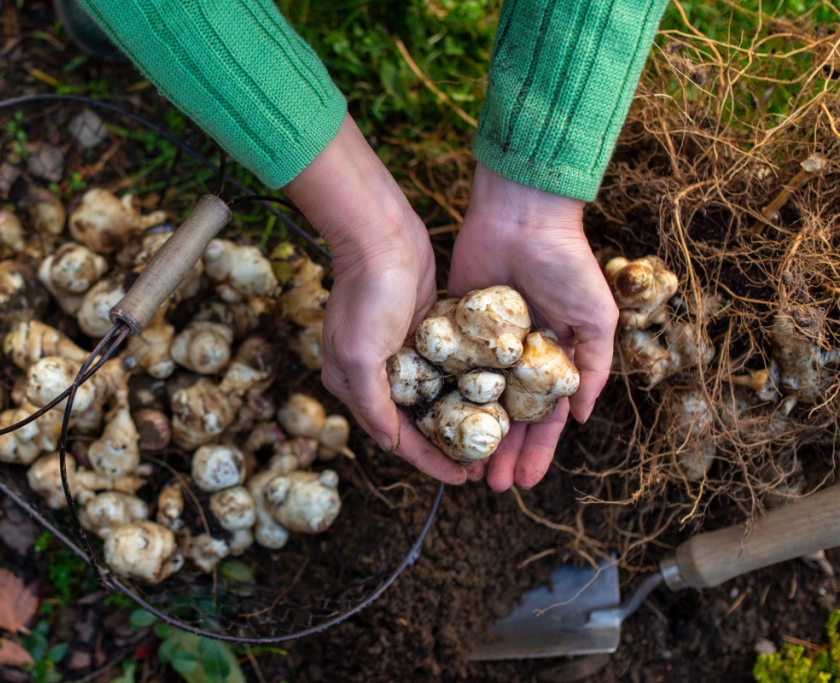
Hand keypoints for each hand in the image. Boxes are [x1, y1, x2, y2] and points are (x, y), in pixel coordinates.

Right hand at [284, 115, 468, 484]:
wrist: (381, 234)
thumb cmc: (368, 294)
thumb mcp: (362, 356)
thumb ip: (374, 404)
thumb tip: (392, 443)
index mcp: (353, 384)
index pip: (395, 437)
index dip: (430, 462)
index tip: (463, 479)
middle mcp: (376, 374)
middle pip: (416, 422)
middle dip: (448, 446)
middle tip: (482, 466)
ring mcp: (401, 353)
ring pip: (435, 399)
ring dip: (461, 419)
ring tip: (492, 438)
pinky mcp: (425, 333)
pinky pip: (447, 370)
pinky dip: (465, 387)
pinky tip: (492, 399)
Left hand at [449, 164, 618, 490]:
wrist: (520, 217)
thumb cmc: (566, 264)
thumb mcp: (595, 316)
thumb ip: (593, 366)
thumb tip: (582, 418)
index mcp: (552, 359)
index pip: (544, 417)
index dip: (536, 450)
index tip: (525, 481)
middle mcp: (517, 358)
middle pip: (506, 417)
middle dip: (500, 451)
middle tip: (489, 485)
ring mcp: (484, 345)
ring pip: (475, 400)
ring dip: (470, 433)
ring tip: (462, 467)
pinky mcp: (454, 326)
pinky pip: (447, 367)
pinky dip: (442, 396)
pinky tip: (434, 425)